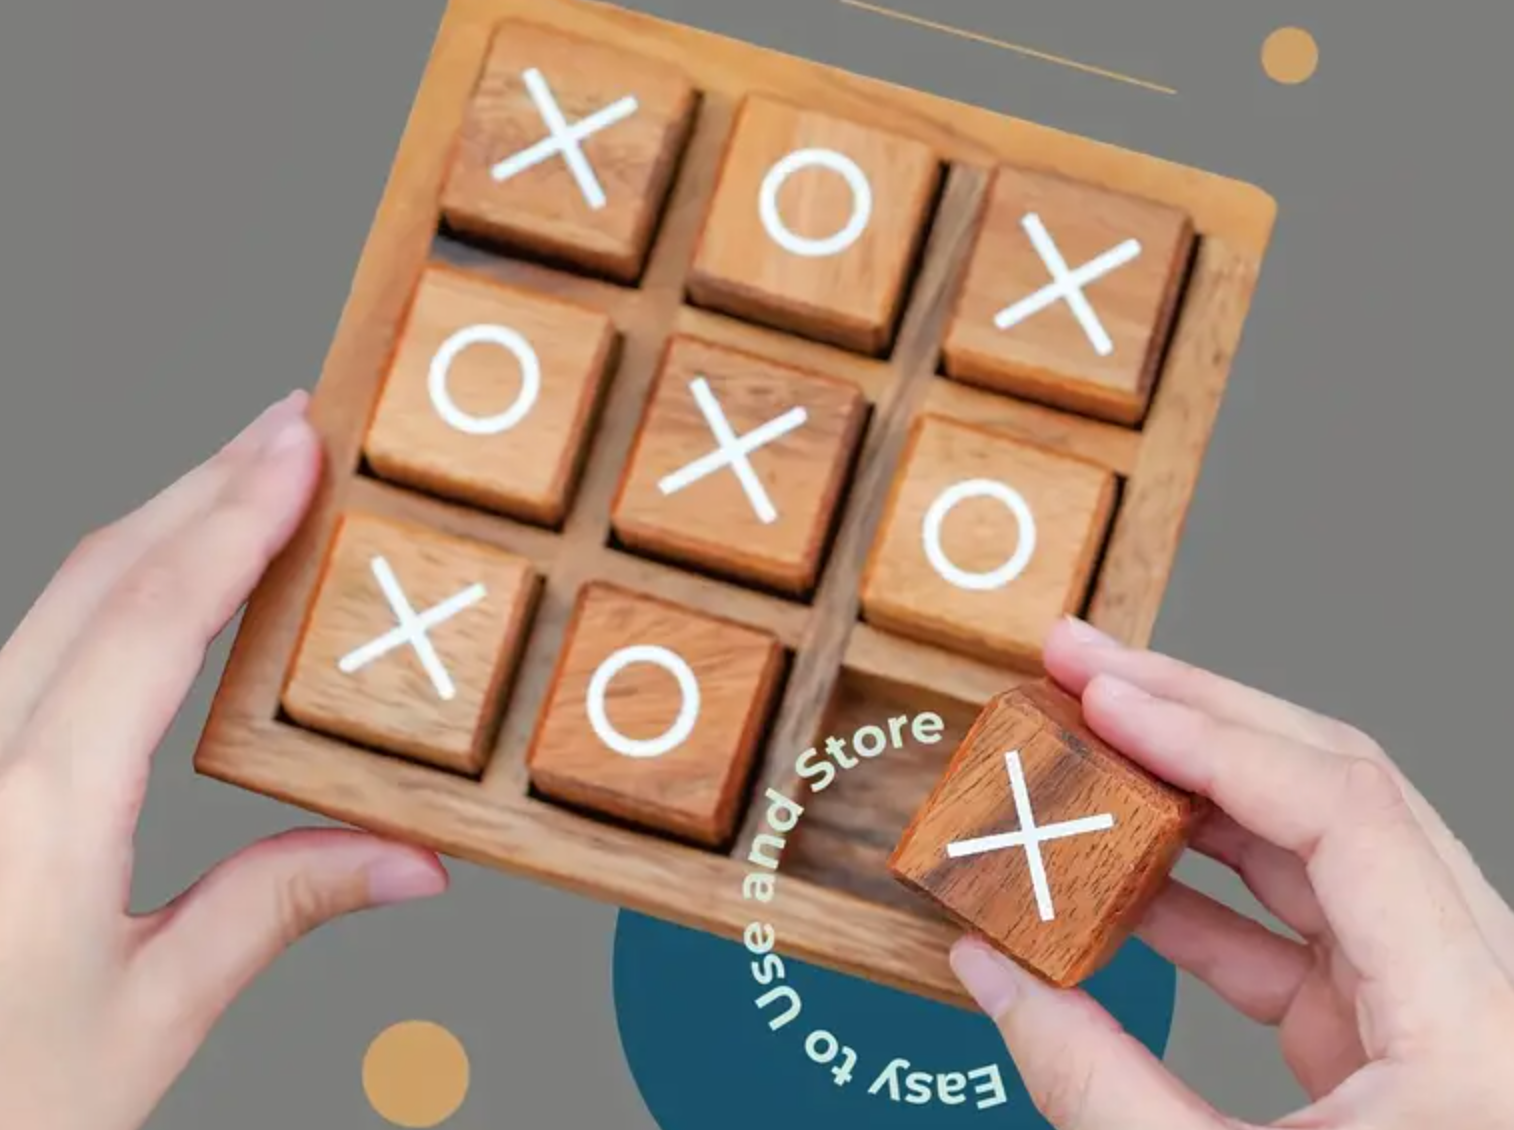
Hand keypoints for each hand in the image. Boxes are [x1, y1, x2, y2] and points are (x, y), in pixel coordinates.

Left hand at [0, 393, 448, 1129]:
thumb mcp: (147, 1020)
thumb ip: (275, 911)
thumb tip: (408, 860)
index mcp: (34, 815)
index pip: (149, 623)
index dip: (234, 522)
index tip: (296, 451)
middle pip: (95, 575)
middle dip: (201, 483)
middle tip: (288, 425)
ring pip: (55, 597)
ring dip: (159, 524)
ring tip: (246, 482)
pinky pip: (33, 644)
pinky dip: (114, 587)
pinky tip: (162, 584)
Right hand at [950, 617, 1513, 1128]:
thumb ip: (1092, 1082)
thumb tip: (985, 967)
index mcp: (1477, 1026)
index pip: (1341, 808)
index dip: (1206, 732)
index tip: (1097, 692)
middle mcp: (1478, 987)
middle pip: (1333, 789)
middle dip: (1194, 712)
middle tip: (1080, 662)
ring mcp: (1438, 1002)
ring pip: (1311, 844)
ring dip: (1187, 788)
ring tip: (1081, 743)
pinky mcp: (1395, 1033)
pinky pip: (1291, 923)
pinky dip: (1195, 889)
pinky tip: (1110, 869)